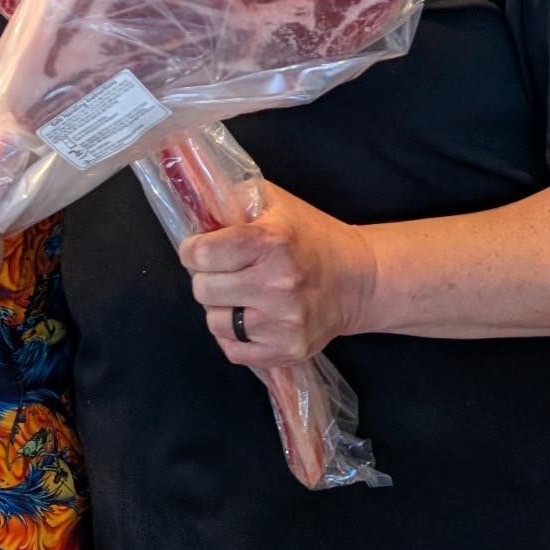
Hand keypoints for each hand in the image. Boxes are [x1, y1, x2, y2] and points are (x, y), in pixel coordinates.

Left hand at [179, 182, 377, 367]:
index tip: (198, 249)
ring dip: (220, 308)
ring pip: (214, 323)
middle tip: (225, 271)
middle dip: (207, 278)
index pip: (202, 254)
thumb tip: (196, 210)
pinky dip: (233, 336)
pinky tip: (249, 318)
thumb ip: (232, 199)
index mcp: (270, 242)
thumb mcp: (274, 202)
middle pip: (203, 290)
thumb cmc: (310, 236)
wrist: (358, 279)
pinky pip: (233, 351)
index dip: (192, 250)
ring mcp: (282, 323)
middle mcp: (276, 284)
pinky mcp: (287, 351)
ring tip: (240, 295)